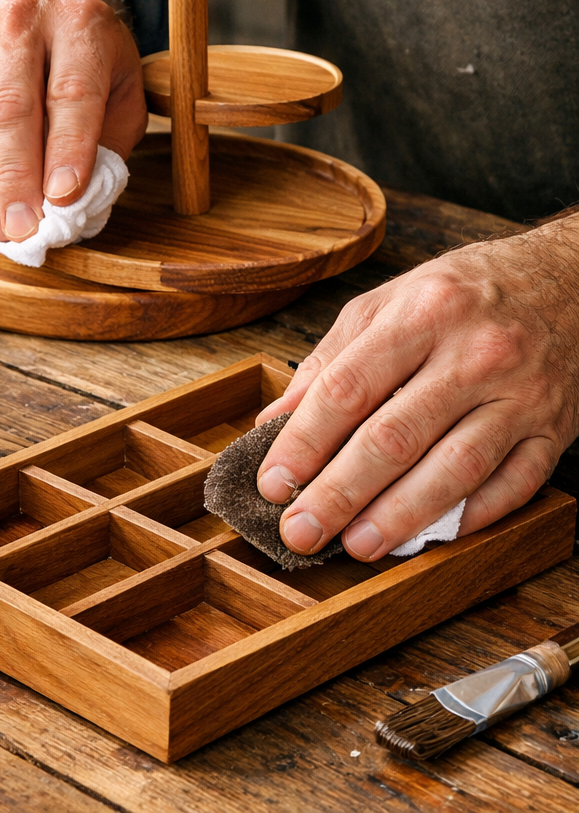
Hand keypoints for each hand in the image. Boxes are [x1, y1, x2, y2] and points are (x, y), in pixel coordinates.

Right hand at [0, 0, 146, 242]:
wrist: (45, 23)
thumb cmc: (91, 71)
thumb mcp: (121, 98)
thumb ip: (105, 145)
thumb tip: (70, 205)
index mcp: (77, 24)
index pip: (71, 91)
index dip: (67, 149)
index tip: (63, 199)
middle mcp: (19, 23)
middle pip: (7, 108)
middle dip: (15, 178)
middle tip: (24, 228)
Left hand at [253, 225, 578, 560]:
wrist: (568, 278)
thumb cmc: (465, 293)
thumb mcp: (387, 303)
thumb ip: (330, 361)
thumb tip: (275, 419)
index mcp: (422, 314)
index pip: (347, 389)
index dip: (303, 442)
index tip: (273, 482)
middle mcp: (475, 354)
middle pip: (395, 437)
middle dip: (339, 493)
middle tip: (300, 530)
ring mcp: (521, 395)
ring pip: (455, 468)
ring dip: (399, 516)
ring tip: (357, 545)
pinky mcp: (556, 430)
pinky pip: (514, 484)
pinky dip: (470, 516)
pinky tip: (430, 537)